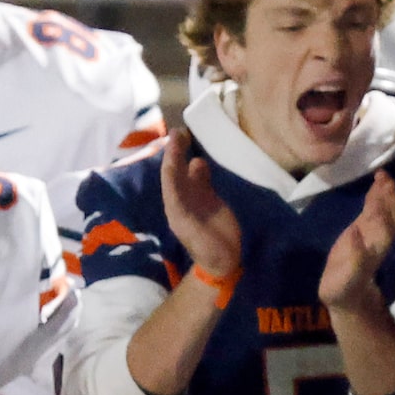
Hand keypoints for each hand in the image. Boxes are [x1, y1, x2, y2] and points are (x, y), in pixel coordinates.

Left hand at [160, 128, 243, 279]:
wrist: (223, 263)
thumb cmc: (208, 250)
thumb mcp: (194, 233)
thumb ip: (187, 211)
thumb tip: (184, 198)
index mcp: (176, 206)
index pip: (170, 177)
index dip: (172, 158)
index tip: (176, 138)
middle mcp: (182, 198)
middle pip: (176, 170)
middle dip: (176, 151)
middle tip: (180, 130)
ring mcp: (196, 197)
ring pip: (188, 170)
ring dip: (187, 154)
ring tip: (189, 134)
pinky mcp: (209, 198)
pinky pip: (202, 177)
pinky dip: (201, 164)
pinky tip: (203, 153)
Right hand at [319, 171, 394, 313]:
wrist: (349, 298)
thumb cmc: (344, 291)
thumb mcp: (344, 281)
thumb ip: (353, 259)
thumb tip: (355, 233)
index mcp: (374, 252)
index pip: (383, 231)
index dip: (381, 215)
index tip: (375, 197)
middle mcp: (379, 242)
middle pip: (392, 219)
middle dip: (390, 200)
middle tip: (385, 179)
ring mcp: (374, 235)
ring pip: (388, 213)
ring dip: (387, 194)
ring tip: (383, 175)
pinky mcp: (367, 230)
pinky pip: (377, 211)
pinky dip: (378, 196)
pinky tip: (377, 182)